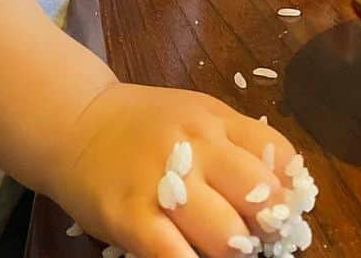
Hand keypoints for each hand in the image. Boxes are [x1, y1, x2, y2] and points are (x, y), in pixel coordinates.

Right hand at [52, 83, 302, 256]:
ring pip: (227, 237)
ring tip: (212, 250)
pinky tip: (186, 257)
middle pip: (261, 200)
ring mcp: (162, 181)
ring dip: (229, 253)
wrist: (73, 122)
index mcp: (215, 119)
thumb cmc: (141, 127)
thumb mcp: (192, 117)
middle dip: (263, 230)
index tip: (276, 211)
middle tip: (248, 240)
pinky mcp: (131, 217)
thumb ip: (233, 147)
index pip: (280, 156)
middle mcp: (195, 144)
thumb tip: (282, 198)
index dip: (287, 193)